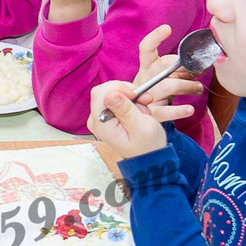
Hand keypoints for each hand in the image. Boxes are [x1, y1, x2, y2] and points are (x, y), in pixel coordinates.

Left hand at [85, 25, 198, 159]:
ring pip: (113, 93)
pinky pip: (117, 99)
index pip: (101, 92)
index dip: (119, 88)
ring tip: (143, 111)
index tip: (136, 95)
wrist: (149, 157)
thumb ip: (126, 110)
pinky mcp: (107, 116)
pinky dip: (131, 101)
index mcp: (101, 124)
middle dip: (127, 92)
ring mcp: (101, 118)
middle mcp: (96, 120)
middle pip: (106, 90)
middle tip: (145, 101)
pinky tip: (139, 112)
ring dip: (131, 97)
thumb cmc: (148, 146)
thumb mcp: (141, 127)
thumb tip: (111, 94)